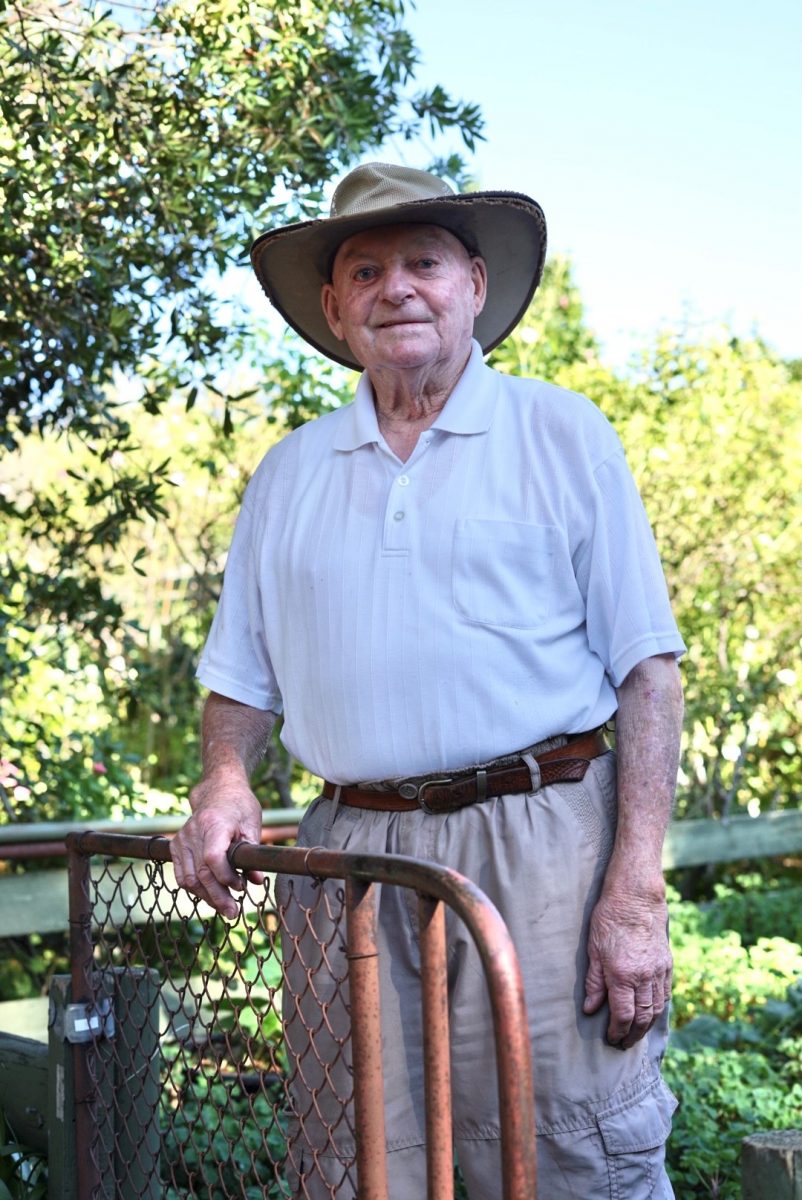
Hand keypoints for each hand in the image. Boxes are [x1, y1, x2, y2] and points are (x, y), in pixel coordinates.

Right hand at [171, 773, 263, 919]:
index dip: (225, 877)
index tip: (241, 886)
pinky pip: (181, 875)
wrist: (218, 790)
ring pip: (188, 879)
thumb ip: (252, 854)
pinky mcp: (176, 845)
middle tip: (233, 912)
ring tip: (224, 906)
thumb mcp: (252, 825)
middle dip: (217, 896)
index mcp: (214, 822)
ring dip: (206, 897)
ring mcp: (182, 838)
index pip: (212, 857)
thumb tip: (256, 881)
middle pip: (200, 872)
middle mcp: (193, 831)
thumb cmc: (239, 807)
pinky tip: (210, 895)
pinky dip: (195, 889)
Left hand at [583, 886, 671, 1049]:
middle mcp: (644, 976)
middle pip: (642, 1017)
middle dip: (633, 1035)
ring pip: (656, 1009)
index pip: (623, 1015)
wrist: (636, 897)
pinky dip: (658, 1008)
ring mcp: (658, 971)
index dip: (618, 1031)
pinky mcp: (667, 964)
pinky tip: (650, 1013)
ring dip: (646, 1026)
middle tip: (623, 1044)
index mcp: (623, 974)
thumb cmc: (609, 919)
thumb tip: (591, 1009)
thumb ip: (594, 982)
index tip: (611, 1039)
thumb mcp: (594, 949)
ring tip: (636, 1034)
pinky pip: (665, 994)